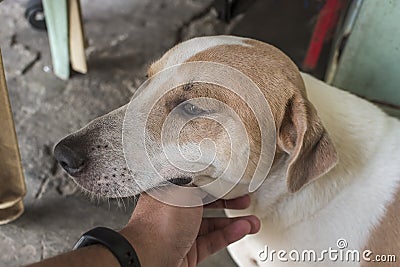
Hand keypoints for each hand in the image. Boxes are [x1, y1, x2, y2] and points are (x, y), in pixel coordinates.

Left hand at [120, 189, 259, 266]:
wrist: (147, 259)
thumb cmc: (160, 222)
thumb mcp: (185, 191)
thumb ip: (200, 182)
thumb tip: (211, 168)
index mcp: (169, 191)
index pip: (195, 181)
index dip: (215, 179)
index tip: (232, 178)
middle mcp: (174, 210)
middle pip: (206, 202)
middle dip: (228, 200)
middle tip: (245, 198)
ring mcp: (180, 232)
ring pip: (212, 224)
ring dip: (233, 221)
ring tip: (253, 221)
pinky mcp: (187, 251)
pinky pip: (212, 240)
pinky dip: (228, 235)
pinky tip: (243, 229)